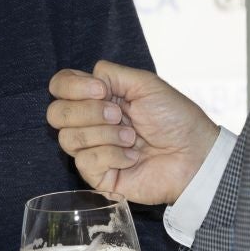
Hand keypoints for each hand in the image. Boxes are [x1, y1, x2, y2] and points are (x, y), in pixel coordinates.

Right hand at [47, 60, 219, 205]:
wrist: (194, 155)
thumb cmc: (175, 119)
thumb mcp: (145, 84)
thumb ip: (111, 74)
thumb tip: (89, 79)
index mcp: (98, 97)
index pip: (60, 86)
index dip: (72, 87)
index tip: (102, 90)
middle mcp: (90, 122)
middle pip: (55, 114)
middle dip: (87, 112)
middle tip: (118, 115)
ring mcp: (92, 150)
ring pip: (68, 138)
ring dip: (104, 134)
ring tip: (132, 138)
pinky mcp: (98, 176)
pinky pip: (86, 162)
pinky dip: (112, 156)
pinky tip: (132, 157)